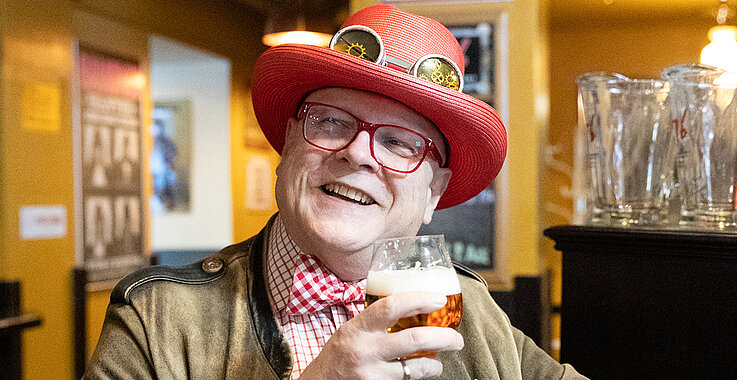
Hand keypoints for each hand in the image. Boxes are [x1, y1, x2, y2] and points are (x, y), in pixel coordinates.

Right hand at [298, 291, 463, 379]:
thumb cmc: (336, 355)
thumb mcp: (349, 331)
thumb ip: (374, 321)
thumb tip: (410, 304)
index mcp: (357, 328)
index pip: (391, 306)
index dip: (419, 299)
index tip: (439, 299)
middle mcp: (365, 350)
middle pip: (414, 338)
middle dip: (443, 337)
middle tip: (455, 338)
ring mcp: (371, 374)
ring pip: (415, 368)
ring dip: (434, 364)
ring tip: (438, 361)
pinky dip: (419, 377)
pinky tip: (423, 373)